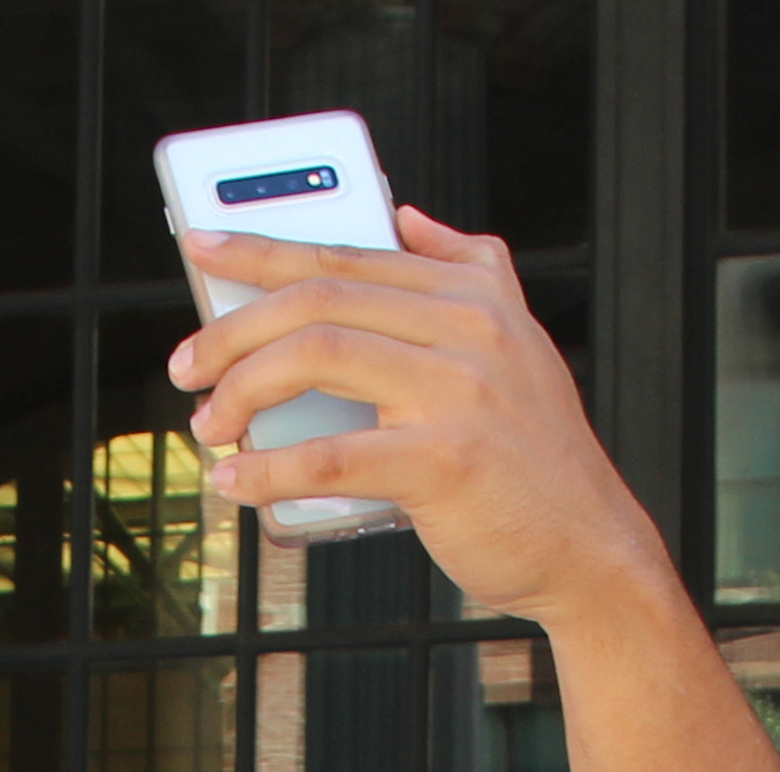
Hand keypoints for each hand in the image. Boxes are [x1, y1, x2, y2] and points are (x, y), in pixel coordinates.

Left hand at [176, 205, 657, 631]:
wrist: (592, 548)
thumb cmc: (533, 460)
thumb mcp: (515, 342)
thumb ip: (467, 269)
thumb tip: (406, 216)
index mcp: (475, 291)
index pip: (348, 251)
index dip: (263, 250)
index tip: (202, 251)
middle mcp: (469, 326)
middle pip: (320, 295)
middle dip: (234, 327)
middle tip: (188, 365)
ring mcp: (459, 391)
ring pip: (317, 354)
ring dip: (241, 389)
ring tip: (208, 422)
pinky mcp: (445, 462)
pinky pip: (329, 456)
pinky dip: (268, 469)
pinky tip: (236, 480)